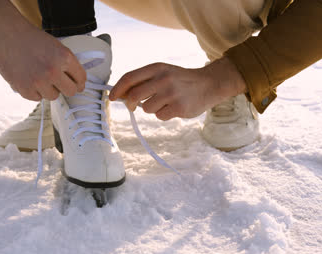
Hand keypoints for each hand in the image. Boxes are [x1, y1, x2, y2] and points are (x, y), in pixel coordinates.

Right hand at [0, 0, 85, 100]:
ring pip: (53, 96)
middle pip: (71, 91)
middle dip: (66, 87)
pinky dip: (34, 91)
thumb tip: (77, 83)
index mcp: (65, 57)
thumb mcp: (56, 46)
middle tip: (59, 83)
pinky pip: (37, 98)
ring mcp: (39, 81)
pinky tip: (28, 78)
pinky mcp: (25, 89)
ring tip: (39, 76)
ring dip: (49, 89)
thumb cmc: (31, 38)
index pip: (81, 79)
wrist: (6, 33)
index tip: (77, 84)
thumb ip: (66, 64)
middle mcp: (53, 71)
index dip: (79, 82)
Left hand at [109, 58, 246, 119]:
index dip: (118, 89)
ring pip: (146, 108)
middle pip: (134, 96)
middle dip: (130, 103)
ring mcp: (171, 93)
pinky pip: (159, 116)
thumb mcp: (163, 72)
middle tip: (133, 106)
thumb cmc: (181, 80)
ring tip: (165, 103)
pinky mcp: (178, 107)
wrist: (209, 84)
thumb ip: (144, 80)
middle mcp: (163, 79)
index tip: (112, 97)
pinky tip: (174, 108)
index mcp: (157, 68)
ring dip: (151, 109)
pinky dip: (164, 115)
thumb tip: (121, 94)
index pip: (129, 78)